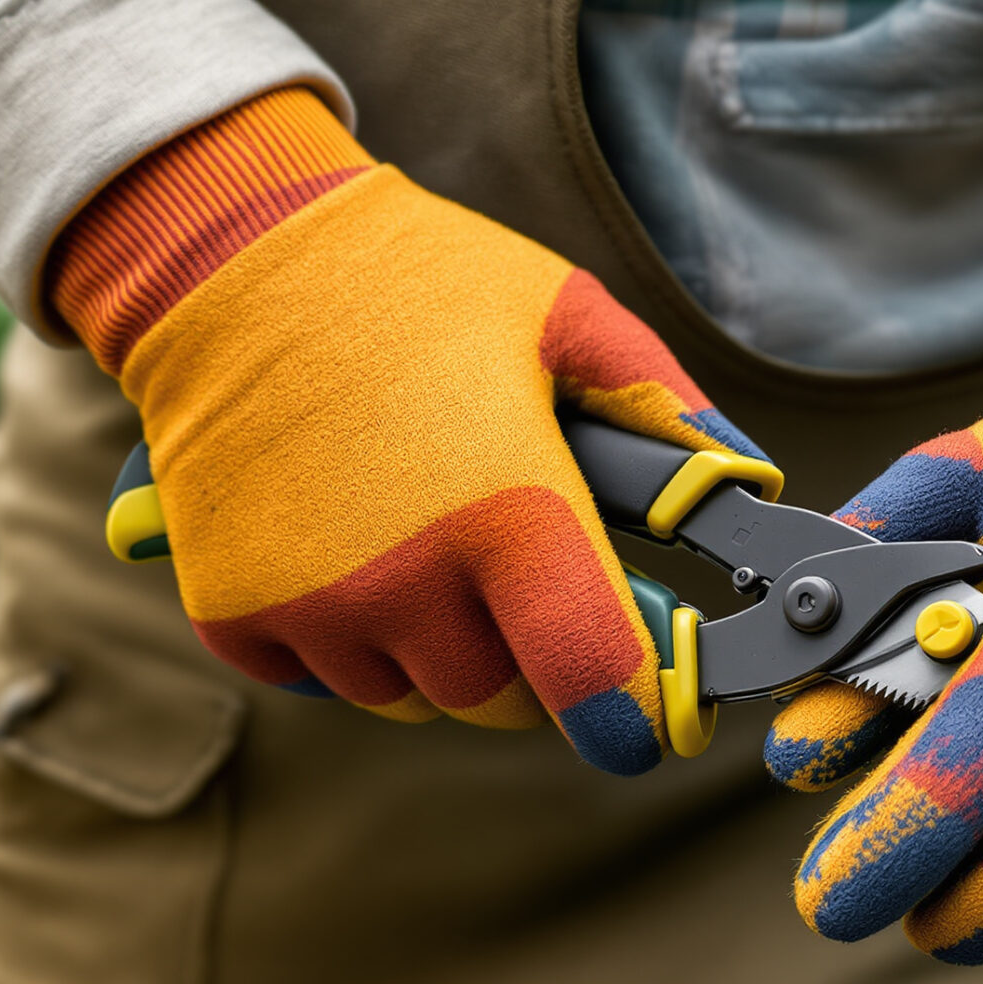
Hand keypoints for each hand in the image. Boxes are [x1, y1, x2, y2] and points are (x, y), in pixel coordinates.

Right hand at [51, 88, 770, 774]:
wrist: (231, 264)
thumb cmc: (416, 284)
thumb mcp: (567, 319)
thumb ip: (669, 413)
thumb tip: (751, 490)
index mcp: (509, 515)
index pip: (591, 685)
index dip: (632, 719)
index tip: (645, 714)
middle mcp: (407, 584)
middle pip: (504, 702)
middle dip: (532, 657)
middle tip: (522, 576)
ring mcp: (315, 611)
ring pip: (415, 696)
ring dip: (438, 648)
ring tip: (427, 540)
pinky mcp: (239, 620)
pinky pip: (323, 679)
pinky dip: (347, 639)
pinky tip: (347, 546)